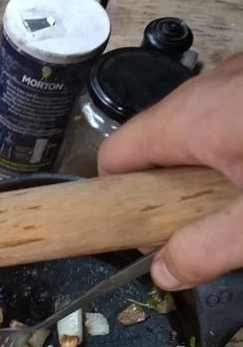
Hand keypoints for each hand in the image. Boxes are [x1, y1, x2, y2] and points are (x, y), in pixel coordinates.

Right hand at [97, 54, 242, 289]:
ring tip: (240, 195)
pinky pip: (231, 109)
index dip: (118, 199)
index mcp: (192, 118)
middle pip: (155, 143)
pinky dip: (236, 138)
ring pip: (198, 126)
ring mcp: (240, 72)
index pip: (115, 155)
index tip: (147, 232)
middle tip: (204, 221)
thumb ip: (206, 249)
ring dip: (207, 164)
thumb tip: (163, 275)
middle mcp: (208, 85)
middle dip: (170, 187)